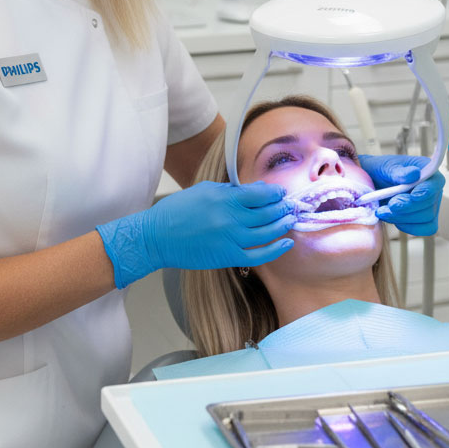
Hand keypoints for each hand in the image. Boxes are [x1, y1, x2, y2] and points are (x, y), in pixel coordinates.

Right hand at [96, 181, 296, 288]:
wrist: (157, 237)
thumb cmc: (177, 211)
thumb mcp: (203, 191)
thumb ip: (228, 190)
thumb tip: (252, 190)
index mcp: (224, 199)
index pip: (259, 193)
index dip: (273, 192)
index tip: (280, 191)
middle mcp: (230, 218)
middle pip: (267, 212)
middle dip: (282, 207)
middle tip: (290, 205)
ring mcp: (230, 239)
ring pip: (267, 233)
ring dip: (282, 225)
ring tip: (290, 219)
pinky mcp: (228, 257)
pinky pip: (258, 255)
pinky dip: (275, 250)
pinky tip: (285, 243)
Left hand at [358, 154, 444, 236]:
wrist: (370, 183)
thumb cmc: (380, 171)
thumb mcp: (385, 167)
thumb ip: (398, 171)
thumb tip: (414, 174)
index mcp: (427, 169)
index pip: (436, 181)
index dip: (427, 190)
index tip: (413, 196)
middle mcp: (432, 188)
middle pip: (429, 203)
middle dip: (408, 206)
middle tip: (390, 205)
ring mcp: (430, 205)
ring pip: (426, 218)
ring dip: (403, 217)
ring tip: (383, 211)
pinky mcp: (424, 220)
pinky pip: (423, 228)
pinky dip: (406, 226)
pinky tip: (391, 218)